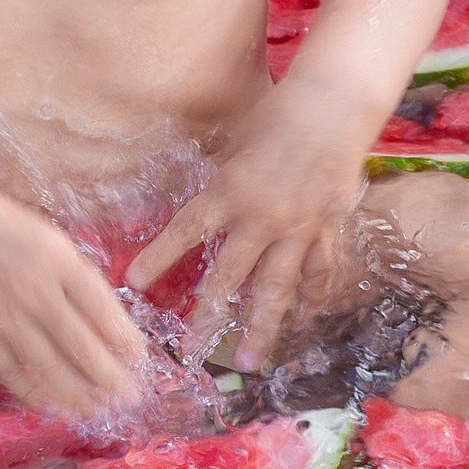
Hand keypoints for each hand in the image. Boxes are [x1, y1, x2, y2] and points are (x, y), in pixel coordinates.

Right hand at [0, 179, 148, 414]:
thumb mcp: (42, 231)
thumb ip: (69, 271)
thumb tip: (99, 315)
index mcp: (57, 257)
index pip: (102, 308)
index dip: (124, 339)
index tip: (140, 360)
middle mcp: (33, 288)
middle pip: (81, 344)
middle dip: (110, 377)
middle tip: (130, 398)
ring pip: (46, 365)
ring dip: (75, 393)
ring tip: (96, 410)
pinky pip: (6, 368)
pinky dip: (30, 390)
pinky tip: (49, 404)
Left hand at [125, 80, 370, 369]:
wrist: (335, 106)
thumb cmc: (278, 113)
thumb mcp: (234, 140)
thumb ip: (219, 179)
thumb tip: (196, 204)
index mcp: (231, 190)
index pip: (186, 230)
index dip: (158, 256)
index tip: (133, 282)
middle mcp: (262, 217)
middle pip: (229, 276)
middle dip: (208, 316)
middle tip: (192, 351)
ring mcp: (298, 228)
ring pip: (277, 288)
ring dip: (262, 328)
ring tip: (248, 361)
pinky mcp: (328, 228)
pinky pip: (318, 272)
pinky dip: (311, 299)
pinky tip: (302, 323)